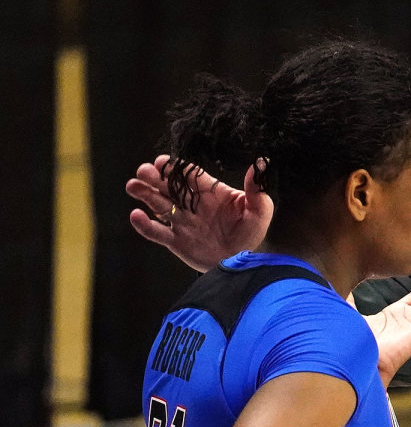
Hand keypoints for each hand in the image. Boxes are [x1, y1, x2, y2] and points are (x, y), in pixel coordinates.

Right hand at [126, 155, 272, 270]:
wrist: (243, 263)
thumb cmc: (251, 233)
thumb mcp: (260, 211)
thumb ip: (256, 190)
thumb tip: (260, 164)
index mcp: (209, 192)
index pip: (188, 175)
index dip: (173, 167)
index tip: (161, 162)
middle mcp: (192, 204)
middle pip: (168, 187)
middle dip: (154, 177)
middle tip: (143, 171)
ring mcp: (182, 222)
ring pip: (158, 205)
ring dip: (145, 194)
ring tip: (133, 186)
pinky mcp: (176, 241)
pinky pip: (157, 232)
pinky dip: (144, 225)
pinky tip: (136, 216)